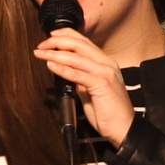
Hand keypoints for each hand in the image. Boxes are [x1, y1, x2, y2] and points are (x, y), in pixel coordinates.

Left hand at [34, 28, 134, 145]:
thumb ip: (81, 80)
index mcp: (105, 63)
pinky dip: (62, 69)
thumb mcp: (91, 91)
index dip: (65, 36)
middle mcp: (106, 64)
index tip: (50, 38)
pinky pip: (78, 74)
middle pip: (79, 44)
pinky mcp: (102, 84)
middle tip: (41, 45)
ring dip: (54, 54)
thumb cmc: (108, 113)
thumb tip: (66, 72)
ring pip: (76, 57)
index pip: (83, 42)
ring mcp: (105, 72)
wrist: (124, 129)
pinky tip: (51, 65)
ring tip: (41, 54)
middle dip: (57, 41)